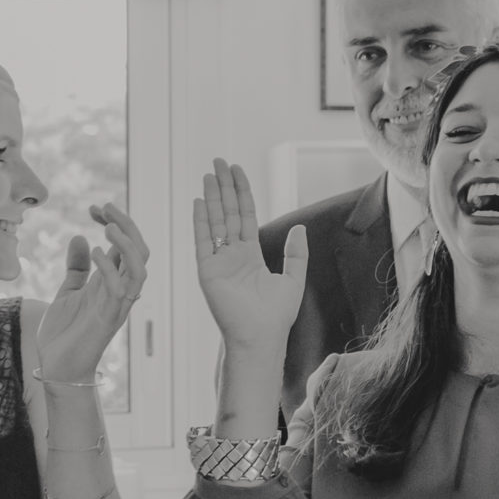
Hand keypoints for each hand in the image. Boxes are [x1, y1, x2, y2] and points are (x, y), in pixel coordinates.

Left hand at [36, 202, 148, 384]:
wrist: (58, 367)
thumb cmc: (64, 333)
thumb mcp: (67, 291)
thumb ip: (76, 267)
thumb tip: (80, 236)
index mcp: (112, 281)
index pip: (125, 244)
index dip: (114, 222)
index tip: (95, 208)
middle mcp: (120, 290)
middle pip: (139, 250)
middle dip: (126, 225)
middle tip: (105, 206)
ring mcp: (117, 304)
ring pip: (139, 268)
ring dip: (127, 244)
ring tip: (108, 226)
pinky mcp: (108, 317)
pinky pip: (120, 290)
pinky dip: (110, 268)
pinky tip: (93, 252)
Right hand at [195, 160, 306, 356]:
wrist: (262, 336)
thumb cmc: (277, 315)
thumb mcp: (293, 279)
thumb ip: (296, 253)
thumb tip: (299, 228)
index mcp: (250, 255)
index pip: (244, 216)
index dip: (241, 192)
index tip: (236, 171)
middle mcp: (231, 255)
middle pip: (226, 213)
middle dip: (223, 187)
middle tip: (218, 161)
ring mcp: (217, 261)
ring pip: (214, 221)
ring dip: (211, 197)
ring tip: (209, 174)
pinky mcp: (207, 270)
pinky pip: (202, 241)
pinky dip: (201, 221)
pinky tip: (199, 201)